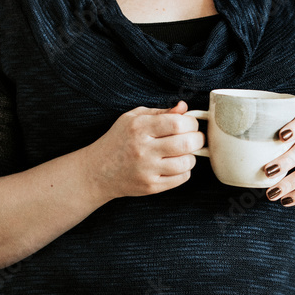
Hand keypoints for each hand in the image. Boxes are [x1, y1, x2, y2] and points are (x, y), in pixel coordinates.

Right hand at [85, 101, 203, 200]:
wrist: (97, 171)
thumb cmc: (119, 140)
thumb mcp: (133, 118)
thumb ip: (161, 112)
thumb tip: (184, 107)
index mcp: (139, 128)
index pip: (177, 123)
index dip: (191, 122)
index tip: (190, 124)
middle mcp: (143, 149)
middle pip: (186, 143)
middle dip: (198, 138)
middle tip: (195, 138)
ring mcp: (147, 170)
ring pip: (187, 163)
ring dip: (191, 156)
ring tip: (183, 152)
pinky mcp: (151, 187)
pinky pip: (182, 178)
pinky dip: (184, 170)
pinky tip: (175, 165)